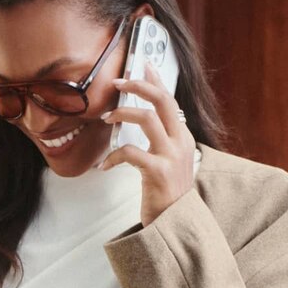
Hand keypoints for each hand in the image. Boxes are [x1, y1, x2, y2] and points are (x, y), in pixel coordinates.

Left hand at [97, 64, 195, 225]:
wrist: (176, 224)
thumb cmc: (168, 192)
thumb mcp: (171, 160)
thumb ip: (162, 140)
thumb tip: (144, 118)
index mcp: (183, 137)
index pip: (170, 99)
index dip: (156, 79)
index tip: (142, 64)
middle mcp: (180, 142)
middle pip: (162, 100)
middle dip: (138, 86)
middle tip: (118, 83)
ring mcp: (171, 156)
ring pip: (147, 118)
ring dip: (123, 114)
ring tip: (107, 119)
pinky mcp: (158, 172)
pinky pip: (131, 152)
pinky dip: (114, 156)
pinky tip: (104, 165)